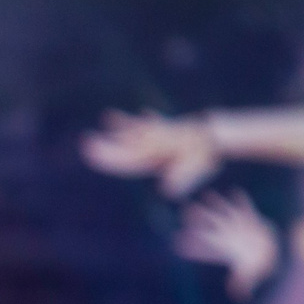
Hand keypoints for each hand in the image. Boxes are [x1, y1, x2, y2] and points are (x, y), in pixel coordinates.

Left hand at [82, 110, 219, 196]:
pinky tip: (128, 113)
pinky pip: (148, 124)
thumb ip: (181, 179)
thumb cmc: (204, 158)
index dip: (105, 158)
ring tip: (107, 116)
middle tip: (85, 139)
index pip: (122, 162)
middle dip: (104, 145)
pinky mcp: (168, 130)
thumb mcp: (194, 170)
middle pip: (122, 150)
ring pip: (132, 135)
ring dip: (119, 128)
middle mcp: (151, 152)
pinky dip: (138, 120)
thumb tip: (167, 190)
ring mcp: (158, 141)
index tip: (89, 151)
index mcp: (151, 161)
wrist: (218, 144)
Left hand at [173, 189, 279, 300]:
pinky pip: (247, 209)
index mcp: (225, 250)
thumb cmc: (257, 265)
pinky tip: (237, 192)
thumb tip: (241, 297)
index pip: (206, 249)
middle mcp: (229, 236)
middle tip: (185, 211)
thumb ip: (243, 283)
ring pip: (226, 214)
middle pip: (211, 226)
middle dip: (199, 219)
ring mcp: (239, 227)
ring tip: (207, 194)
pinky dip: (243, 202)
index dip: (193, 246)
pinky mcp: (252, 220)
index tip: (177, 242)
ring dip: (218, 204)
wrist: (271, 252)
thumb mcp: (250, 274)